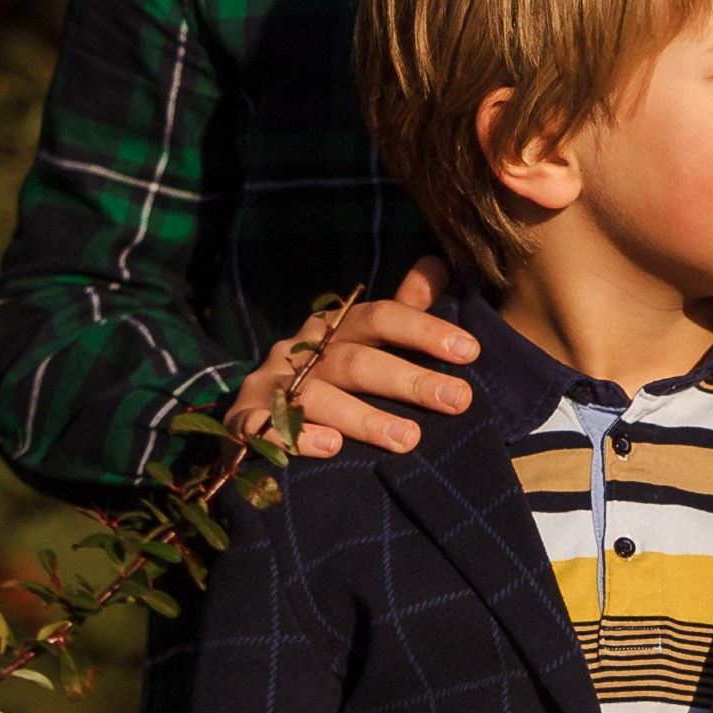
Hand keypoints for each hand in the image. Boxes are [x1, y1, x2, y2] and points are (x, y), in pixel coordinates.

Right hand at [228, 259, 476, 460]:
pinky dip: (297, 437)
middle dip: (409, 380)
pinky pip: (264, 429)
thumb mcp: (361, 340)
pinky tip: (331, 449)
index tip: (469, 351)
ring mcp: (268, 386)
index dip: (423, 328)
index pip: (380, 316)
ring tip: (408, 440)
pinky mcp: (242, 424)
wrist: (252, 419)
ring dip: (363, 417)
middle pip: (356, 360)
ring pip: (317, 396)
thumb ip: (401, 310)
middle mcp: (299, 352)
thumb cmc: (324, 378)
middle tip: (458, 400)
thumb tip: (439, 263)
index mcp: (332, 329)